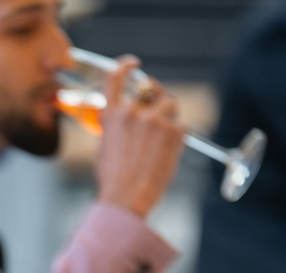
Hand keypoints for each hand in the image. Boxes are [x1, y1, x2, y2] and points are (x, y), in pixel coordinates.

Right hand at [95, 57, 184, 217]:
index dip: (125, 66)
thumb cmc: (113, 178)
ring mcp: (155, 120)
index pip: (115, 78)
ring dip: (169, 117)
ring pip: (170, 105)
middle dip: (155, 97)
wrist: (126, 197)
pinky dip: (178, 136)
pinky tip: (167, 153)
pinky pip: (181, 125)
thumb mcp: (104, 146)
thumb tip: (119, 120)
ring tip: (163, 139)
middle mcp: (133, 112)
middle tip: (158, 109)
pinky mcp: (174, 131)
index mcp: (112, 114)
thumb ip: (113, 126)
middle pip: (150, 90)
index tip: (133, 64)